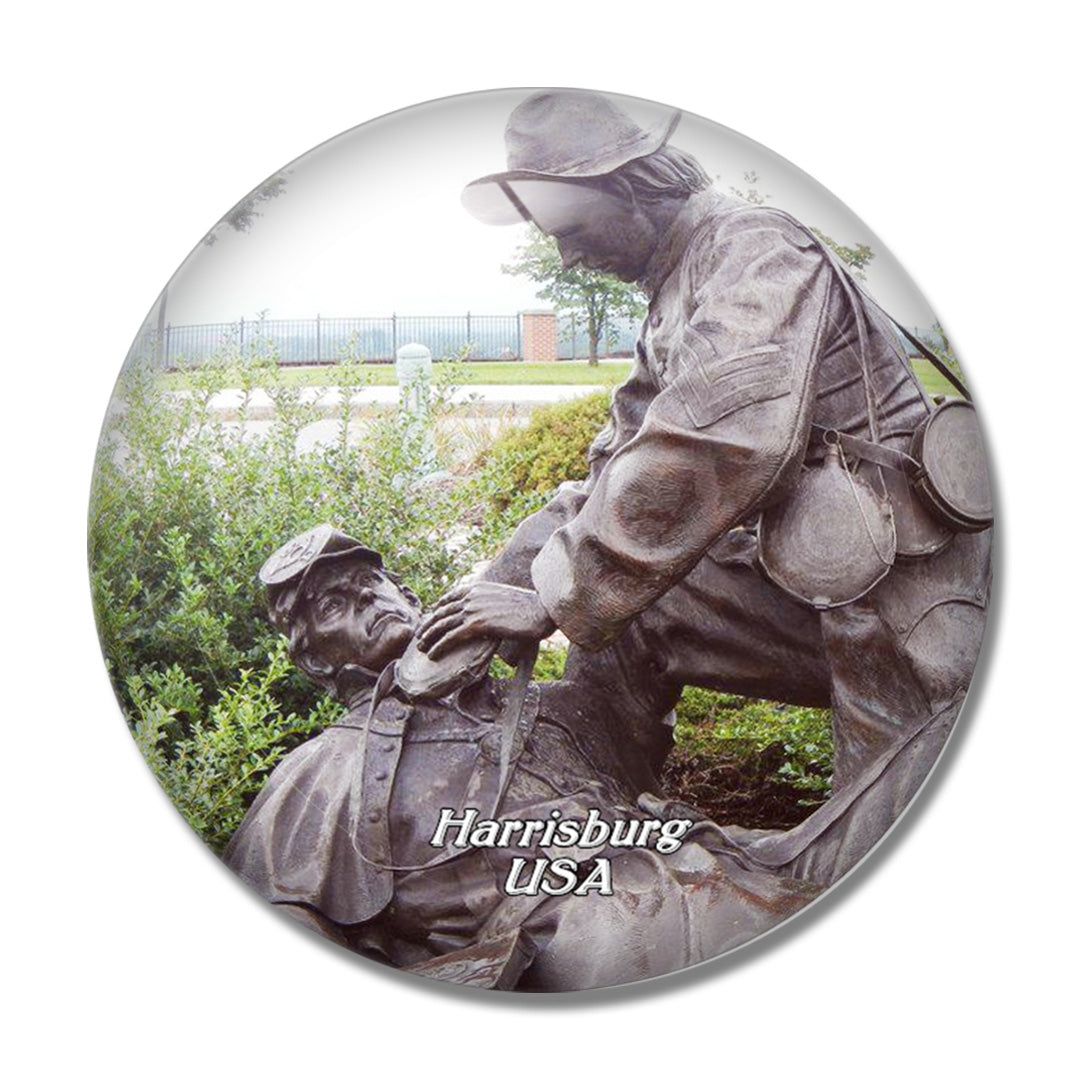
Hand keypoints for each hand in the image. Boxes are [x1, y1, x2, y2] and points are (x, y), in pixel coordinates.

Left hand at [416, 582, 555, 660]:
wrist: (541, 609)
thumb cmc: (529, 607)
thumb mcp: (505, 598)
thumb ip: (491, 602)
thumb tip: (489, 613)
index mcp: (478, 587)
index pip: (450, 596)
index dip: (438, 609)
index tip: (432, 618)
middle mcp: (471, 596)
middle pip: (442, 611)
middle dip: (429, 625)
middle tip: (420, 636)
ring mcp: (473, 608)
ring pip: (443, 624)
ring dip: (429, 637)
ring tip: (421, 647)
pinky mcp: (477, 623)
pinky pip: (451, 636)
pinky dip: (439, 646)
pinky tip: (433, 654)